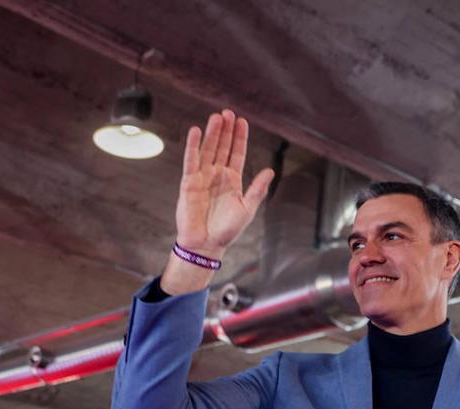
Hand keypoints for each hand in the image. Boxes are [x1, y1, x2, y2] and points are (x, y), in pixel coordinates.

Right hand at [173, 110, 273, 261]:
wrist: (205, 245)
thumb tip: (270, 171)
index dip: (239, 138)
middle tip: (228, 112)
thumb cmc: (226, 230)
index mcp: (232, 180)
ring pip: (208, 150)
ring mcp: (202, 177)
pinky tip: (196, 131)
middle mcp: (217, 175)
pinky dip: (193, 146)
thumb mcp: (247, 210)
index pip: (236, 153)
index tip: (242, 121)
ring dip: (212, 134)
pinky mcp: (189, 183)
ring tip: (217, 117)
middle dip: (225, 130)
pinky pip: (191, 161)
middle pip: (222, 147)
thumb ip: (257, 190)